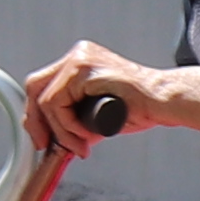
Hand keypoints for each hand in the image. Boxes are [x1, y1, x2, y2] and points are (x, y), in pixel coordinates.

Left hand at [28, 42, 160, 151]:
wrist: (164, 101)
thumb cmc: (141, 106)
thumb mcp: (97, 114)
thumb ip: (77, 120)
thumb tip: (59, 139)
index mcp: (80, 61)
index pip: (42, 86)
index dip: (36, 115)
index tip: (43, 139)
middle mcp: (77, 55)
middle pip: (35, 87)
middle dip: (37, 122)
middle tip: (47, 145)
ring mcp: (79, 59)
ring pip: (46, 100)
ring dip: (60, 130)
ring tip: (81, 144)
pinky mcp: (83, 69)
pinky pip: (58, 103)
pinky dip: (67, 125)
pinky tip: (87, 133)